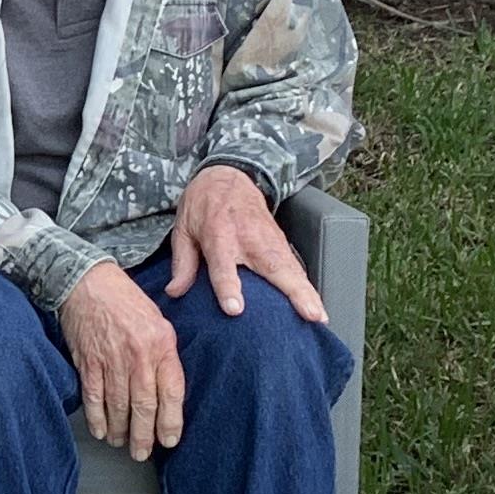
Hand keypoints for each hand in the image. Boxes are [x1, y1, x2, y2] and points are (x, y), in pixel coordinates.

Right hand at [60, 258, 188, 457]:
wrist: (87, 282)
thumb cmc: (125, 301)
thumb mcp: (158, 321)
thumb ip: (164, 355)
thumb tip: (168, 390)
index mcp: (161, 344)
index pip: (171, 392)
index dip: (171, 421)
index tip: (170, 440)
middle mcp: (138, 355)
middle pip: (144, 406)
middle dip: (144, 436)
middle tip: (142, 452)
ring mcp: (111, 360)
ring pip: (119, 407)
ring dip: (121, 431)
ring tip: (122, 443)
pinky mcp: (88, 362)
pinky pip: (94, 398)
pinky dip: (97, 418)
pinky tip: (102, 431)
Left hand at [161, 166, 325, 323]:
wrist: (228, 176)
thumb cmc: (203, 205)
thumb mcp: (183, 229)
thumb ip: (182, 262)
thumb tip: (174, 293)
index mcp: (219, 234)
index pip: (223, 265)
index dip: (228, 287)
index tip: (235, 309)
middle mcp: (248, 238)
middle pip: (272, 266)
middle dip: (292, 292)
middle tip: (307, 314)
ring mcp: (269, 239)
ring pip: (292, 268)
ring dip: (308, 293)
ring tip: (319, 317)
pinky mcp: (281, 242)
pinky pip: (296, 267)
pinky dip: (308, 287)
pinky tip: (317, 307)